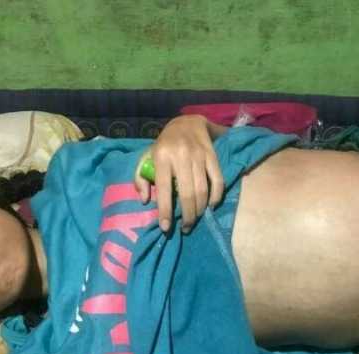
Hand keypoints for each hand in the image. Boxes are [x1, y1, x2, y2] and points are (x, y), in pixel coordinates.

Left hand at [134, 114, 224, 233]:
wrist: (187, 122)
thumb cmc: (164, 144)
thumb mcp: (146, 156)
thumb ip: (140, 177)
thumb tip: (145, 199)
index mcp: (161, 156)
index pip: (164, 189)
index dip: (165, 210)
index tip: (166, 227)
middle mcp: (181, 155)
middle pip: (187, 193)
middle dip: (187, 215)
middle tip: (185, 227)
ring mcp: (199, 155)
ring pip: (202, 190)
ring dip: (199, 210)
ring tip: (195, 220)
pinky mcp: (213, 156)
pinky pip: (218, 180)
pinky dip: (215, 196)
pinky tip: (210, 206)